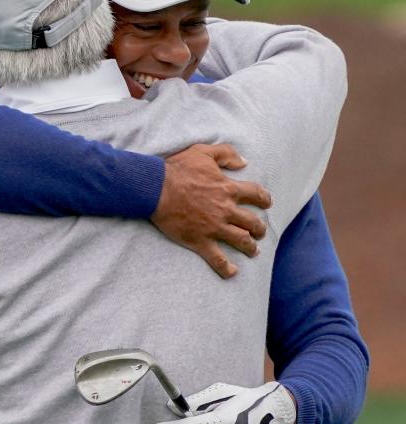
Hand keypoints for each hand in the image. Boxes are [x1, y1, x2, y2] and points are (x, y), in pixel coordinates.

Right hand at [150, 144, 271, 277]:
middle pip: (252, 222)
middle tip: (259, 231)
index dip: (264, 199)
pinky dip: (226, 268)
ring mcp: (214, 227)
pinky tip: (232, 272)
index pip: (256, 194)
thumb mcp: (203, 152)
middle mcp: (226, 210)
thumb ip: (226, 153)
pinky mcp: (200, 240)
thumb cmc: (177, 169)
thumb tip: (243, 162)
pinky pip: (217, 259)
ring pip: (241, 241)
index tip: (267, 203)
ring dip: (250, 247)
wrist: (156, 189)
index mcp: (228, 188)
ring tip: (253, 250)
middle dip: (259, 228)